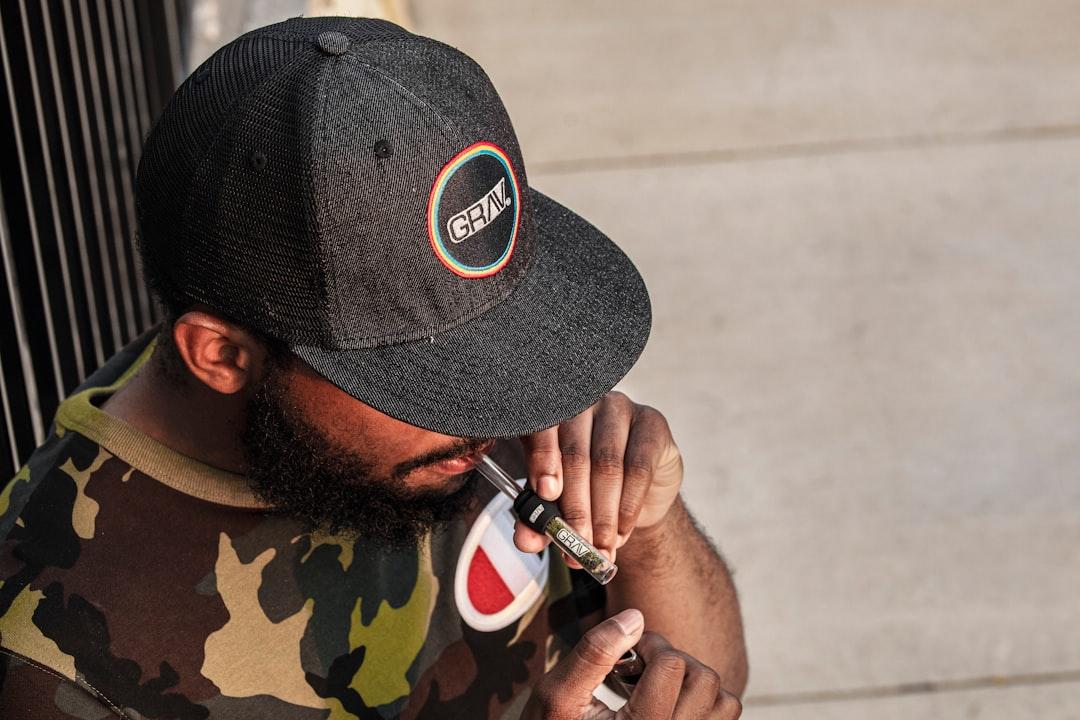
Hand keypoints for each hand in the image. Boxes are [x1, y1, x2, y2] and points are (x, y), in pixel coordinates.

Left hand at [516, 391, 682, 564]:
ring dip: (604, 513)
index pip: (541, 431)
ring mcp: (619, 409)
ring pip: (607, 464)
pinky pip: (639, 467)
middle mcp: (583, 405)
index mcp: (550, 417)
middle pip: (576, 455)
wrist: (638, 492)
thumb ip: (538, 520)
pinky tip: (623, 530)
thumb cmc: (589, 489)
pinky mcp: (652, 423)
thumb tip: (526, 541)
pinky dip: (629, 505)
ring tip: (601, 547)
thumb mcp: (559, 505)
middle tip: (576, 542)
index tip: (545, 493)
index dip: (542, 460)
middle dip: (575, 506)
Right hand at [523, 609, 741, 719]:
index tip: (628, 653)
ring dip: (695, 683)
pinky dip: (704, 704)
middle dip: (673, 661)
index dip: (649, 645)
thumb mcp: (557, 693)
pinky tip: (669, 703)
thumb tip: (636, 618)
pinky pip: (722, 719)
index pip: (672, 666)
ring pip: (725, 703)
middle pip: (704, 680)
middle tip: (641, 667)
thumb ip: (594, 652)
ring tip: (659, 686)